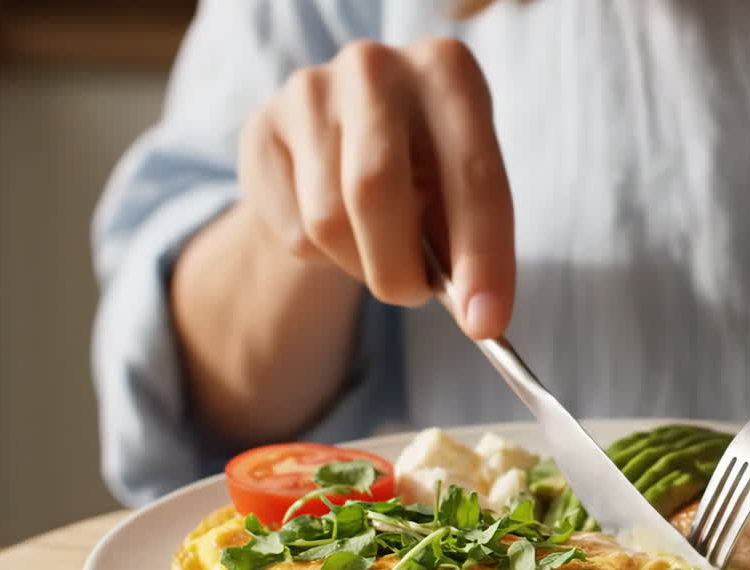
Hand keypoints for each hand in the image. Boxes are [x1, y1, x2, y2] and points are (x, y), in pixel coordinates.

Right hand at [239, 38, 513, 338]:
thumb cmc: (426, 172)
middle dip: (399, 269)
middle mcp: (376, 66)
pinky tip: (335, 227)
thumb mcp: (462, 192)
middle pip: (376, 190)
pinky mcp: (262, 125)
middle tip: (413, 298)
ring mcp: (311, 89)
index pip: (472, 175)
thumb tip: (481, 316)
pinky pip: (292, 228)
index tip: (487, 324)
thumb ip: (472, 243)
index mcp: (448, 71)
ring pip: (328, 220)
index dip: (483, 256)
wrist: (347, 143)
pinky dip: (321, 257)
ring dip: (360, 264)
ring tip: (378, 249)